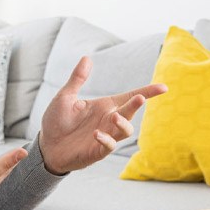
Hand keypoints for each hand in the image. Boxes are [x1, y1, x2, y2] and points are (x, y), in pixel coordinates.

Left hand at [39, 56, 166, 173]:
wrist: (46, 145)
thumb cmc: (56, 121)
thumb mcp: (65, 96)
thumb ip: (77, 79)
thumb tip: (87, 57)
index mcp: (105, 106)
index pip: (130, 96)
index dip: (148, 92)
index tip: (163, 87)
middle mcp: (109, 120)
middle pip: (130, 112)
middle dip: (136, 105)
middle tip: (139, 98)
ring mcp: (106, 136)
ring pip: (125, 130)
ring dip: (124, 123)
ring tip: (114, 117)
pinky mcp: (98, 151)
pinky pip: (109, 146)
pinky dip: (106, 140)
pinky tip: (96, 134)